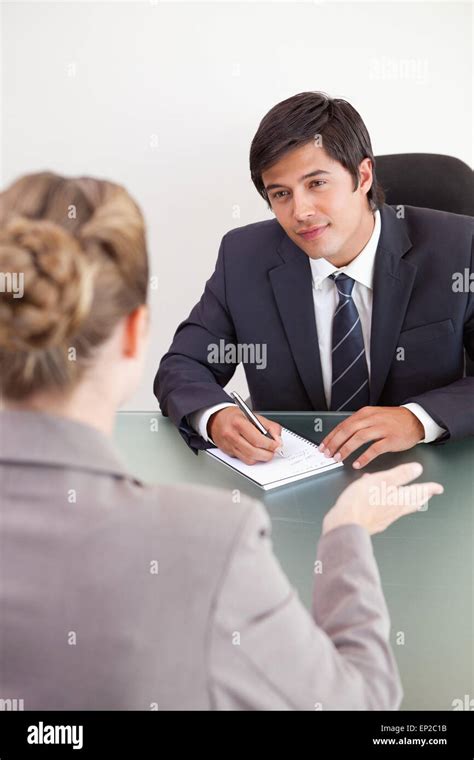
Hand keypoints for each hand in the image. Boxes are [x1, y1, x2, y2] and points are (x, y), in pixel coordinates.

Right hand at [208, 406, 282, 464]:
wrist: (215, 419)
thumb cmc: (234, 416)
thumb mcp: (253, 415)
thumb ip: (269, 426)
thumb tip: (278, 439)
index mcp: (238, 423)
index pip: (257, 439)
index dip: (270, 444)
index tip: (277, 445)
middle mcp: (232, 435)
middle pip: (253, 452)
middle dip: (267, 454)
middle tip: (273, 450)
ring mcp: (228, 446)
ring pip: (249, 459)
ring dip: (260, 458)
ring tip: (265, 451)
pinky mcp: (228, 453)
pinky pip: (243, 460)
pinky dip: (252, 458)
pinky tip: (255, 451)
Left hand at [319, 406, 424, 468]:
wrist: (415, 420)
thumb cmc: (393, 421)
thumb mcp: (373, 417)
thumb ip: (359, 425)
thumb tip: (341, 436)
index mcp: (365, 414)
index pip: (343, 425)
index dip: (331, 436)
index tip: (323, 446)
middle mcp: (372, 419)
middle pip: (348, 430)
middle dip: (335, 443)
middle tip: (327, 454)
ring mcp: (382, 429)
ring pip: (359, 438)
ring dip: (347, 449)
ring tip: (339, 458)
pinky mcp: (391, 439)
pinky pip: (375, 449)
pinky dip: (364, 457)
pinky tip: (357, 463)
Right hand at [322, 462, 442, 535]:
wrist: (345, 525)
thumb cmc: (360, 504)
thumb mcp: (381, 481)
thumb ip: (400, 475)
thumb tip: (417, 469)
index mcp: (399, 498)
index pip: (419, 492)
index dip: (429, 488)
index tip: (438, 488)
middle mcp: (394, 510)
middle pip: (413, 502)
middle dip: (422, 497)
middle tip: (428, 494)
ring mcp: (384, 518)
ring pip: (402, 508)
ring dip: (408, 501)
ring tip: (410, 498)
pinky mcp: (373, 522)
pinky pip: (387, 511)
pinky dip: (388, 504)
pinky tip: (380, 501)